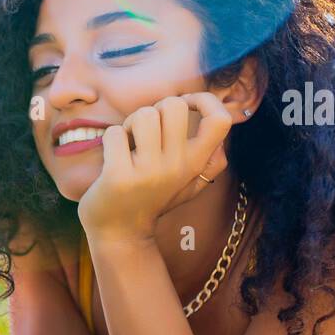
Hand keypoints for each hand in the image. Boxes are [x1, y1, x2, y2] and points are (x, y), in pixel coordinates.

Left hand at [77, 93, 233, 242]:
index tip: (186, 105)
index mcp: (196, 163)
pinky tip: (113, 158)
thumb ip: (211, 157)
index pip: (220, 120)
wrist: (120, 234)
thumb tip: (224, 121)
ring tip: (129, 144)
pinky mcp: (119, 176)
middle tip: (147, 130)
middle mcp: (177, 167)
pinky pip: (114, 133)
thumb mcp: (190, 183)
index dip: (204, 100)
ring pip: (143, 114)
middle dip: (155, 109)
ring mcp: (148, 172)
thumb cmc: (153, 199)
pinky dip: (110, 140)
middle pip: (173, 105)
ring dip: (130, 123)